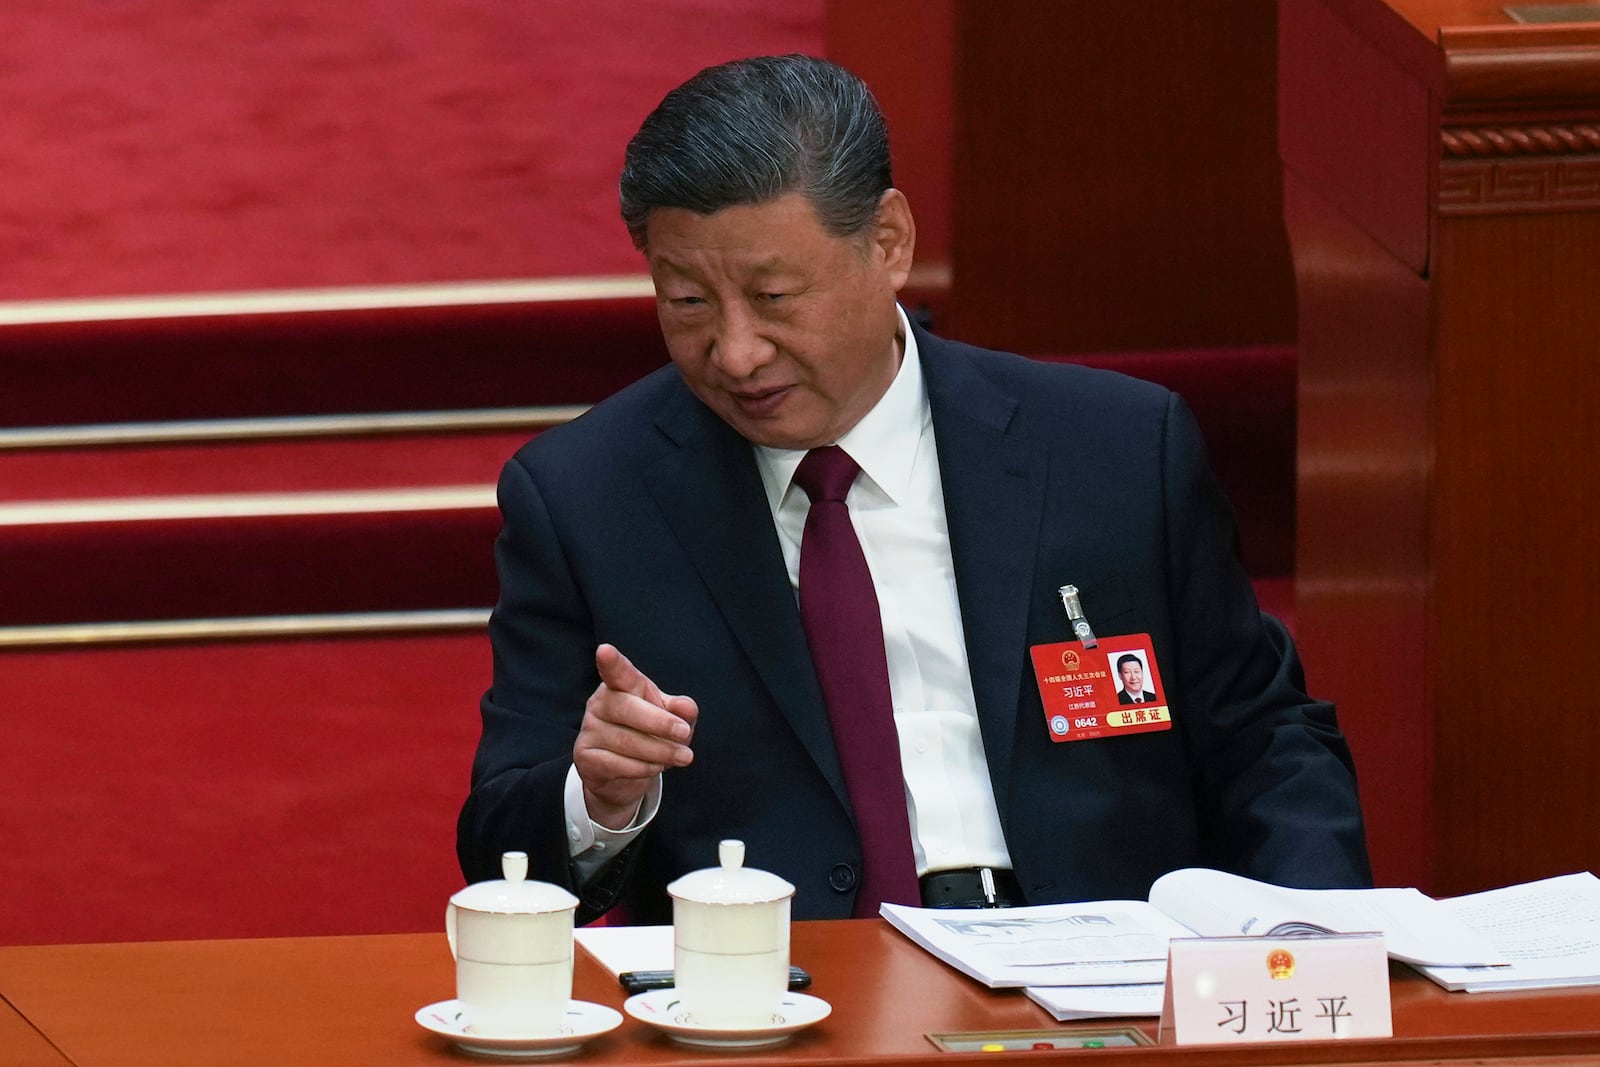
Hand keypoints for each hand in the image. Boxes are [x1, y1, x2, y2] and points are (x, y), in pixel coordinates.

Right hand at [574, 644, 697, 829]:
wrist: (624, 773)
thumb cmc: (650, 733)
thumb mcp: (672, 718)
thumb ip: (682, 710)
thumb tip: (687, 708)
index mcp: (621, 685)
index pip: (617, 672)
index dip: (612, 662)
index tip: (605, 651)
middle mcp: (600, 703)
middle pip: (627, 709)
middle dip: (660, 723)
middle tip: (685, 733)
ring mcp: (589, 729)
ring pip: (626, 741)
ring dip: (660, 751)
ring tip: (682, 756)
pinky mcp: (584, 756)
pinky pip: (616, 764)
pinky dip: (643, 768)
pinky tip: (657, 766)